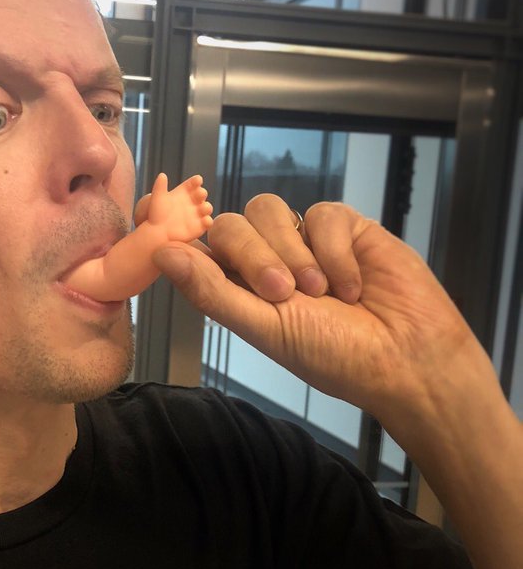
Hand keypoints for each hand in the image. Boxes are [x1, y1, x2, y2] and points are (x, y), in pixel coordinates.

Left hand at [151, 193, 490, 433]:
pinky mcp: (343, 227)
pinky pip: (321, 214)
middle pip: (229, 225)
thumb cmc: (334, 357)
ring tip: (320, 292)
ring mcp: (302, 240)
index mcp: (236, 289)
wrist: (407, 359)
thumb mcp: (265, 330)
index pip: (193, 247)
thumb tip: (161, 254)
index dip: (177, 233)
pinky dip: (334, 251)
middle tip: (283, 294)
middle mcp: (264, 260)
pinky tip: (352, 285)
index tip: (161, 225)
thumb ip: (213, 291)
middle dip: (253, 257)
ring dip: (290, 251)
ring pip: (268, 210)